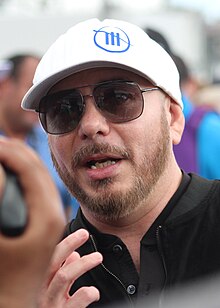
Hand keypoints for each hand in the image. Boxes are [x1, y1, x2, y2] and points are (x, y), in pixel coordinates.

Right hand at [0, 137, 64, 307]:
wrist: (16, 303)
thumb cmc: (3, 276)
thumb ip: (2, 198)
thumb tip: (4, 176)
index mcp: (45, 214)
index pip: (29, 168)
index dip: (9, 151)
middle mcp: (53, 212)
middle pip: (37, 169)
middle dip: (15, 151)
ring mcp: (50, 217)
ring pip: (39, 177)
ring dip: (21, 161)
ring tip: (4, 150)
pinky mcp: (45, 221)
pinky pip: (38, 189)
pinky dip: (25, 175)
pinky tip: (14, 172)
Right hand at [38, 229, 102, 307]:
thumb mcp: (54, 289)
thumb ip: (62, 272)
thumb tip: (74, 254)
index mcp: (40, 282)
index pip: (49, 256)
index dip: (64, 242)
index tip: (79, 232)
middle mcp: (42, 291)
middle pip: (53, 261)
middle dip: (69, 244)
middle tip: (85, 234)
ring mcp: (52, 304)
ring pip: (64, 275)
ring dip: (83, 263)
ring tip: (97, 257)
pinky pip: (77, 299)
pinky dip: (88, 291)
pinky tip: (95, 291)